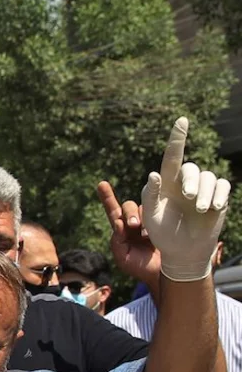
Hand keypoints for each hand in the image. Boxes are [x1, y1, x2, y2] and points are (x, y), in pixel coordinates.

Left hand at [98, 181, 157, 287]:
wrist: (164, 273)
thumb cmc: (140, 268)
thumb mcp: (123, 258)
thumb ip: (117, 242)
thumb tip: (117, 223)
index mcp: (122, 230)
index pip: (113, 211)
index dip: (107, 197)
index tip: (101, 184)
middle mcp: (136, 222)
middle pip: (129, 207)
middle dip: (129, 214)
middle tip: (134, 226)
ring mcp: (152, 220)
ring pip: (145, 207)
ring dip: (143, 216)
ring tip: (146, 234)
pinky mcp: (166, 221)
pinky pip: (161, 211)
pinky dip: (158, 216)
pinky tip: (159, 226)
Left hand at [142, 117, 230, 281]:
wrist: (182, 251)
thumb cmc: (162, 233)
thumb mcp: (150, 215)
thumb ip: (149, 195)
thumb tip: (154, 174)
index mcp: (166, 183)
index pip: (172, 156)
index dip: (177, 138)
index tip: (181, 120)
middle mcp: (185, 182)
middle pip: (191, 168)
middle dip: (191, 181)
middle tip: (188, 198)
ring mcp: (202, 190)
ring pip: (208, 177)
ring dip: (205, 192)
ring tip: (201, 209)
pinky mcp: (217, 197)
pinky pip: (222, 186)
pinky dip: (219, 195)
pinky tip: (213, 208)